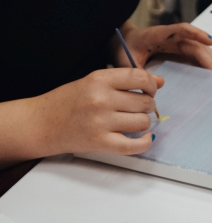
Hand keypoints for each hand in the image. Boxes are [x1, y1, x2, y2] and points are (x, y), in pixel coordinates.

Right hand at [32, 68, 163, 155]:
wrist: (40, 123)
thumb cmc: (68, 101)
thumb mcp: (93, 81)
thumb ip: (126, 79)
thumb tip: (160, 81)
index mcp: (99, 79)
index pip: (139, 77)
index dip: (151, 83)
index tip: (150, 89)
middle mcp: (101, 99)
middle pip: (145, 101)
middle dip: (147, 104)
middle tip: (136, 107)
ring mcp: (101, 122)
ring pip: (143, 121)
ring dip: (143, 122)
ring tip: (131, 120)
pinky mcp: (100, 142)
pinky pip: (135, 145)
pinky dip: (145, 142)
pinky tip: (145, 137)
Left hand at [115, 22, 211, 71]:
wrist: (120, 41)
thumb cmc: (123, 48)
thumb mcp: (124, 61)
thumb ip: (138, 72)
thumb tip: (160, 83)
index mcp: (159, 35)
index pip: (181, 30)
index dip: (197, 34)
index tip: (211, 41)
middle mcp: (172, 38)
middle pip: (195, 44)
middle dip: (207, 57)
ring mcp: (177, 44)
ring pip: (198, 50)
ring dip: (209, 61)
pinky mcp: (179, 52)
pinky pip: (195, 56)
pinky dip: (205, 63)